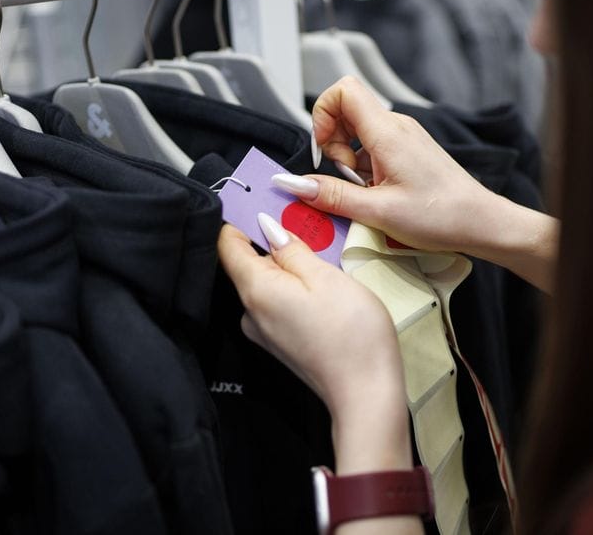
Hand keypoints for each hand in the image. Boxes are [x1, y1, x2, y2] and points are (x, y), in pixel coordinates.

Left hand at [218, 219, 410, 470]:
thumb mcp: (324, 276)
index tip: (259, 198)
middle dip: (271, 238)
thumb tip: (267, 226)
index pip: (227, 244)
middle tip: (302, 219)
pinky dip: (293, 285)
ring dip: (287, 262)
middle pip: (247, 262)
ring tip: (319, 249)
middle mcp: (250, 312)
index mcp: (254, 290)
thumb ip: (292, 248)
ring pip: (266, 282)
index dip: (240, 217)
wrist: (366, 393)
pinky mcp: (280, 342)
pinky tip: (320, 282)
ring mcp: (263, 330)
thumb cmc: (351, 334)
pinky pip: (278, 301)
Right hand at [276, 77, 558, 291]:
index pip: (342, 90)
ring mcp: (402, 137)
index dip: (322, 114)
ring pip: (356, 131)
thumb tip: (293, 184)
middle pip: (345, 110)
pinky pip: (370, 147)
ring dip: (346, 158)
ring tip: (363, 189)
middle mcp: (395, 127)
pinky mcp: (406, 151)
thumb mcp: (377, 211)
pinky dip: (362, 167)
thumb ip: (331, 195)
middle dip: (331, 142)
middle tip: (343, 175)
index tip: (322, 150)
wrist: (482, 223)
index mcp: (388, 132)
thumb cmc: (442, 216)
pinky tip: (375, 192)